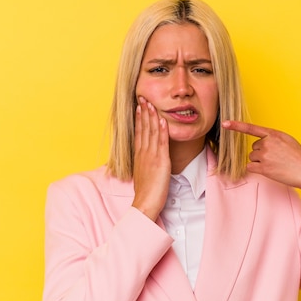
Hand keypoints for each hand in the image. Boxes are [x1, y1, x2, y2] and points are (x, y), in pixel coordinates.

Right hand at [132, 97, 170, 220]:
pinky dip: (161, 130)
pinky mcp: (160, 162)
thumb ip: (145, 164)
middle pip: (143, 129)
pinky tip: (161, 120)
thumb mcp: (143, 174)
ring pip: (151, 132)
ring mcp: (151, 157)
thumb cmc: (145, 193)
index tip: (139, 107)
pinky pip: (161, 143)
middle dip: (143, 112)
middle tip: (143, 98)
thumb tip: (147, 159)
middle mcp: (143, 153)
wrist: (145, 203)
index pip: (139, 133)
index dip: (139, 119)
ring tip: (151, 103)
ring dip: (151, 117)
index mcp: (139, 156)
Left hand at [222, 120, 300, 205]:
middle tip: (277, 158)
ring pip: (252, 157)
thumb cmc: (299, 157)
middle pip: (254, 147)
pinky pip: (251, 167)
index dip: (236, 126)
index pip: (251, 128)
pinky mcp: (263, 168)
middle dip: (262, 153)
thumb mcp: (287, 140)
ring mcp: (265, 155)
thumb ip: (273, 138)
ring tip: (276, 164)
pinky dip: (257, 170)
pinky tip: (270, 170)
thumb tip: (261, 143)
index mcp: (274, 134)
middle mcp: (268, 143)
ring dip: (261, 162)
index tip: (224, 123)